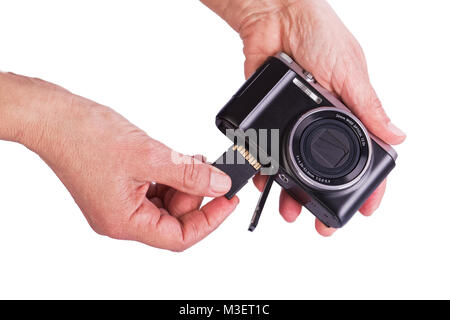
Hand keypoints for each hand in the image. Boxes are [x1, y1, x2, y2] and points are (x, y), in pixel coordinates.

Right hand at [0, 73, 237, 250]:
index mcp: (124, 222)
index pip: (179, 237)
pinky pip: (155, 189)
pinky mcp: (120, 186)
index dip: (210, 220)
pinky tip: (180, 160)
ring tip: (195, 162)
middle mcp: (121, 218)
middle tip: (213, 173)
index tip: (229, 201)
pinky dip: (171, 176)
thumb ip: (188, 174)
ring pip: (166, 203)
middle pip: (173, 219)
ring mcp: (119, 203)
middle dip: (197, 196)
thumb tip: (219, 185)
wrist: (53, 117)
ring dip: (185, 184)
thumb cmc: (85, 137)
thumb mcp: (149, 156)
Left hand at [202, 0, 405, 235]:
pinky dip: (264, 167)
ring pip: (294, 166)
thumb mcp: (350, 71)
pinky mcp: (270, 117)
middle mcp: (320, 120)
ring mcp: (294, 121)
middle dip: (323, 198)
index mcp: (347, 111)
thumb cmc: (317, 32)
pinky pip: (267, 149)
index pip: (361, 154)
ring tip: (288, 210)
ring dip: (291, 190)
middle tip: (319, 221)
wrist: (274, 15)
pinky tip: (262, 181)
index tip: (365, 209)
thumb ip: (368, 106)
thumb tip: (396, 136)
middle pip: (323, 169)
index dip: (367, 184)